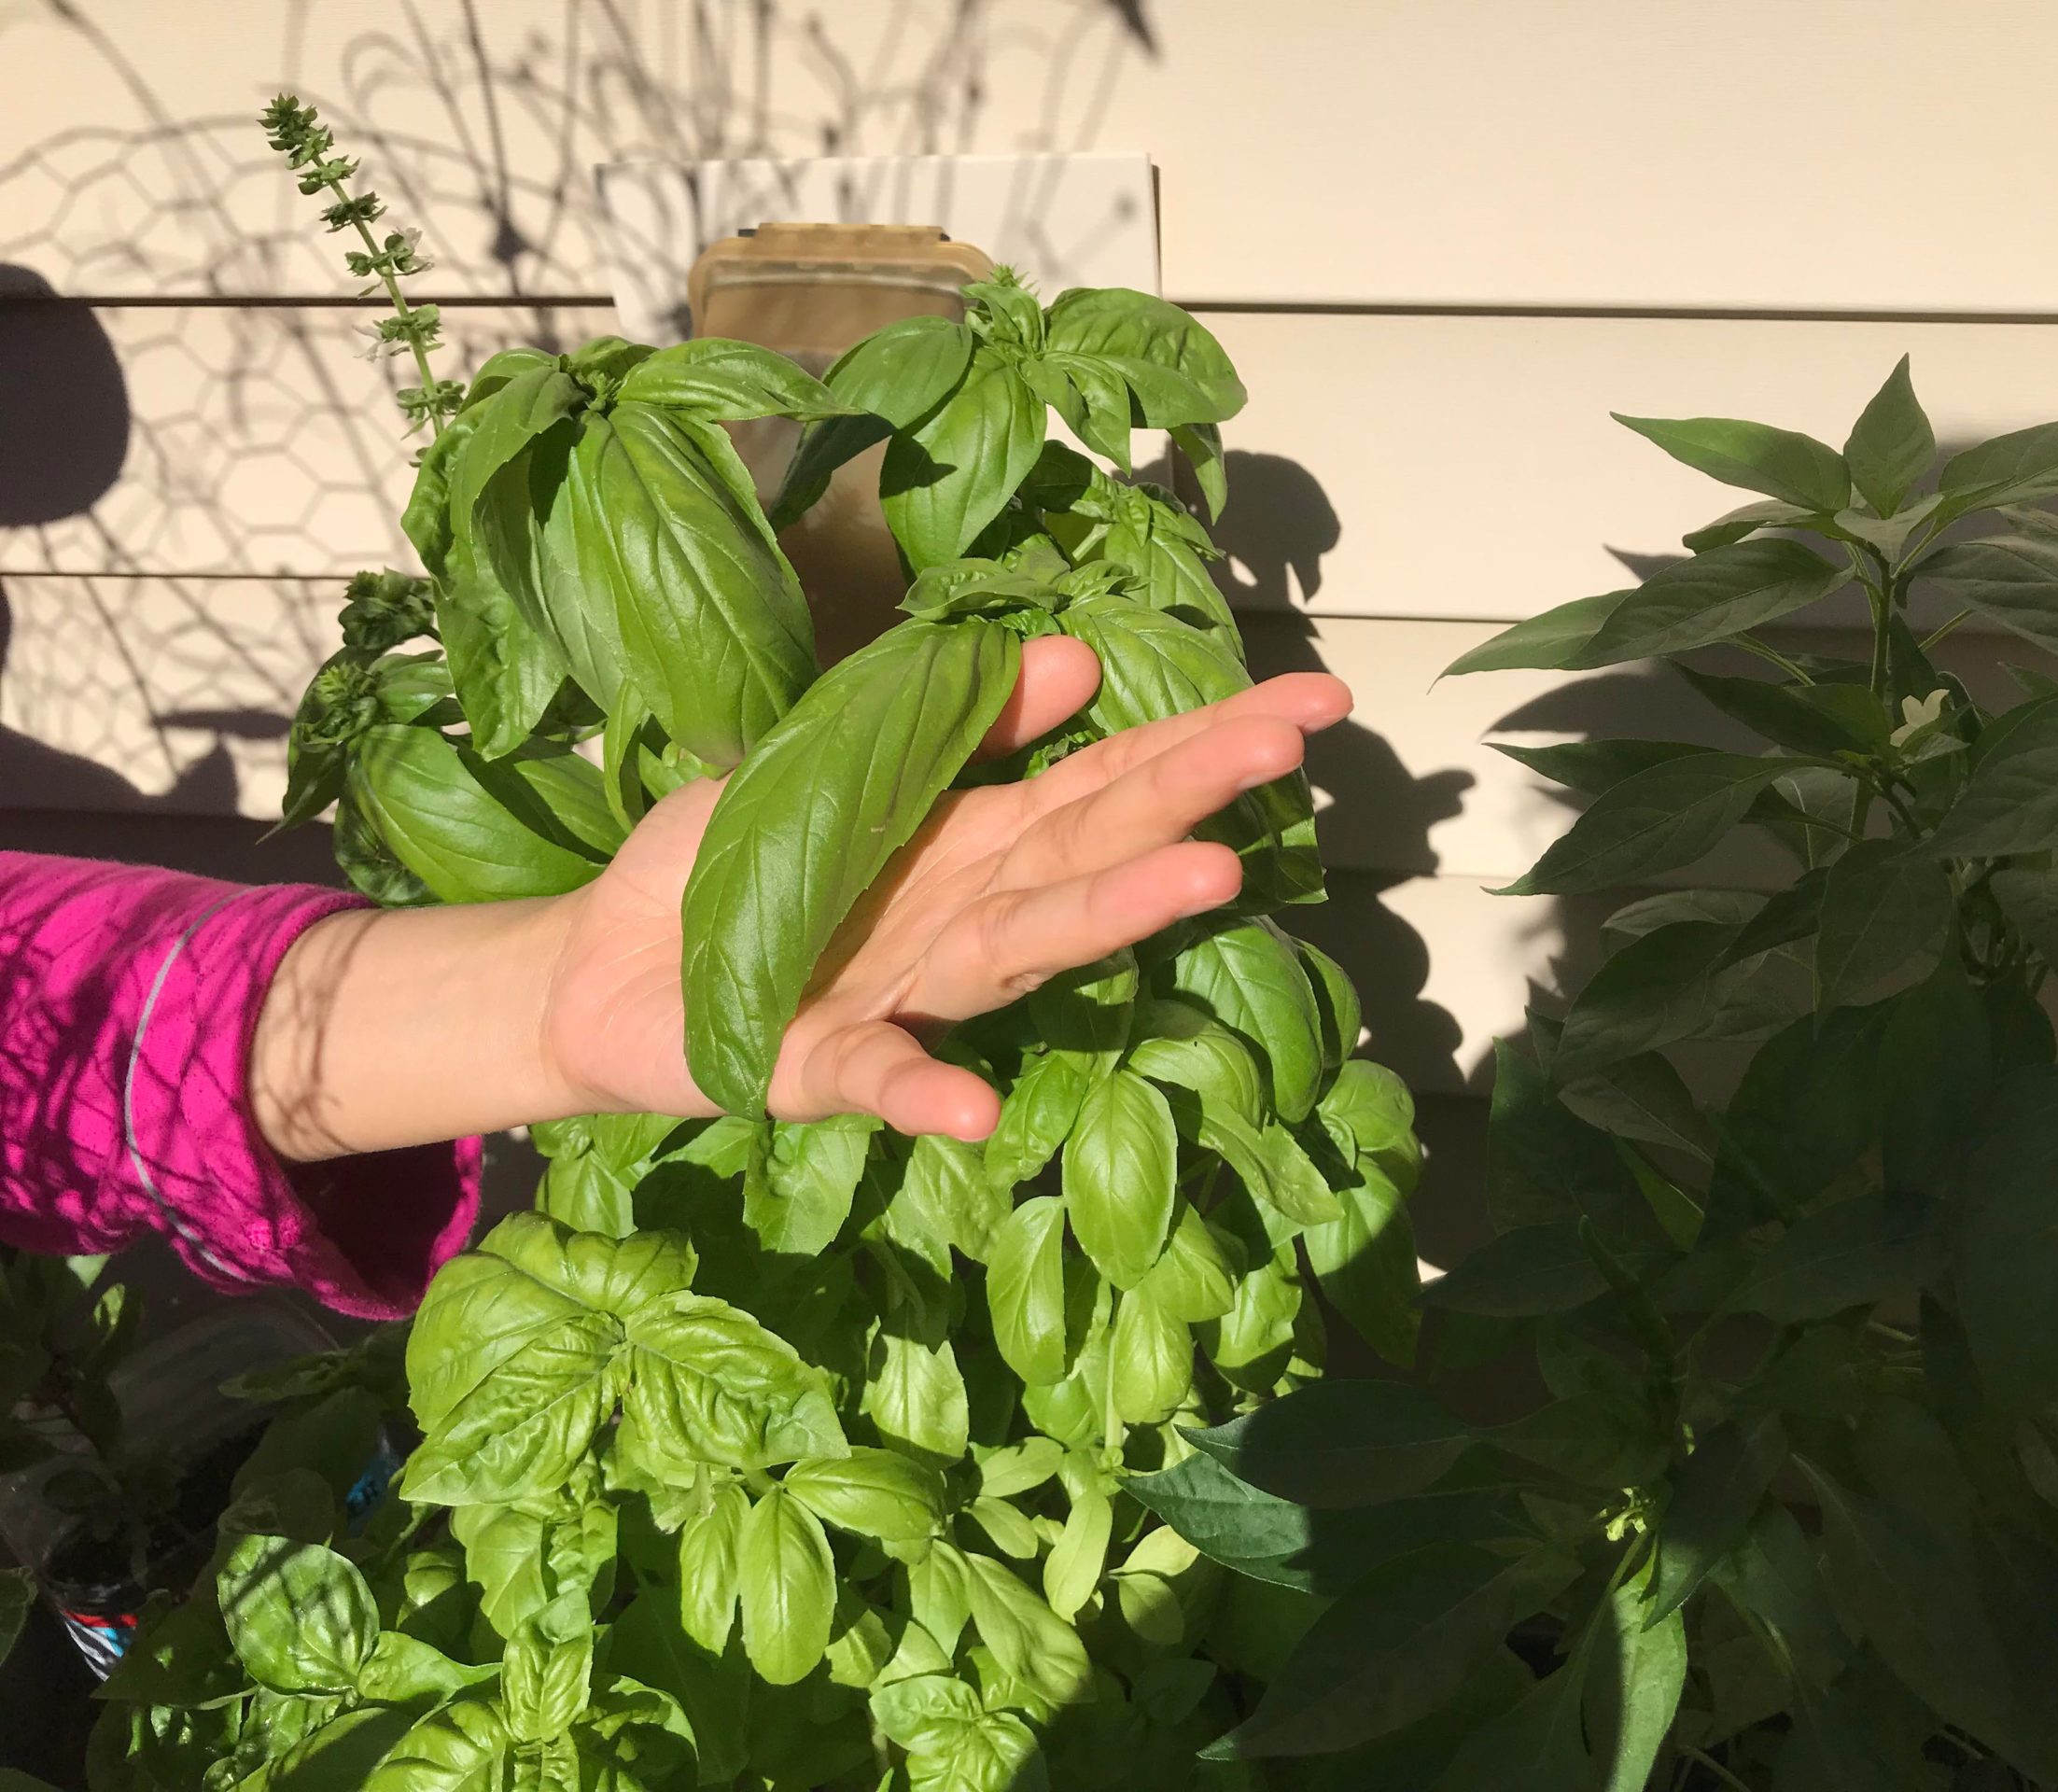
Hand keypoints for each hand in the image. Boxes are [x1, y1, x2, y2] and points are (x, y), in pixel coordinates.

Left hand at [538, 637, 1349, 1138]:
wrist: (590, 970)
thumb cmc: (720, 870)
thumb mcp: (832, 765)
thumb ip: (948, 725)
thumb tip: (1078, 660)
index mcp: (967, 842)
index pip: (1104, 782)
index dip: (1202, 741)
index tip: (1310, 703)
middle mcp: (960, 919)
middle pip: (1091, 849)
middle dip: (1192, 795)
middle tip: (1293, 745)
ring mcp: (901, 998)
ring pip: (1019, 950)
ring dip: (1111, 920)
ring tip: (1204, 876)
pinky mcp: (812, 1067)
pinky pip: (874, 1079)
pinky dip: (922, 1092)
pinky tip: (973, 1107)